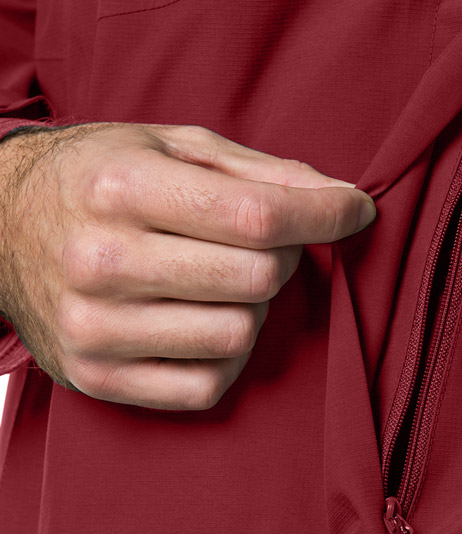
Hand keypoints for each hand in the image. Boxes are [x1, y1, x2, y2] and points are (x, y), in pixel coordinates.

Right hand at [0, 121, 375, 409]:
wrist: (0, 228)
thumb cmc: (97, 179)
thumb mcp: (170, 146)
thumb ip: (259, 171)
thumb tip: (342, 198)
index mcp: (122, 188)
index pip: (258, 218)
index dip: (326, 215)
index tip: (354, 211)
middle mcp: (102, 261)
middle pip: (258, 277)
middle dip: (282, 257)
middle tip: (263, 242)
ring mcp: (95, 327)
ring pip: (239, 336)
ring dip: (252, 309)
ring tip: (221, 283)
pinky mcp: (96, 376)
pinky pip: (207, 386)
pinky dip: (225, 357)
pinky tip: (203, 323)